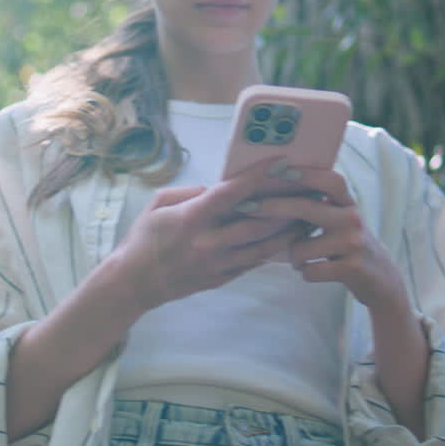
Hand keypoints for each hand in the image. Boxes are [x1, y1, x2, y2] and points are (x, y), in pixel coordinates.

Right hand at [109, 157, 305, 311]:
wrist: (134, 283)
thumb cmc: (143, 239)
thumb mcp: (158, 204)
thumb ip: (190, 192)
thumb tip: (218, 188)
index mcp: (191, 219)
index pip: (233, 193)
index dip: (260, 176)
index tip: (283, 162)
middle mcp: (209, 242)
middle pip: (258, 222)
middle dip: (287, 203)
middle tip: (310, 188)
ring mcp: (217, 264)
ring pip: (264, 246)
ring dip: (290, 230)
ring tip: (310, 214)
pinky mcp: (221, 278)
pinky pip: (254, 262)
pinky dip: (274, 249)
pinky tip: (290, 238)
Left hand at [250, 167, 408, 311]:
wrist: (380, 279)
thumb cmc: (345, 244)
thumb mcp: (338, 218)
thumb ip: (317, 203)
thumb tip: (276, 183)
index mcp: (347, 202)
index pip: (329, 180)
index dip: (305, 173)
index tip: (278, 169)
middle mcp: (352, 218)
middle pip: (306, 208)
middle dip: (272, 207)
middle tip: (246, 207)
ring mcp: (353, 243)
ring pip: (301, 247)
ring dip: (293, 256)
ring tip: (302, 258)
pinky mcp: (352, 268)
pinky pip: (309, 270)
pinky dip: (304, 272)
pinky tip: (313, 271)